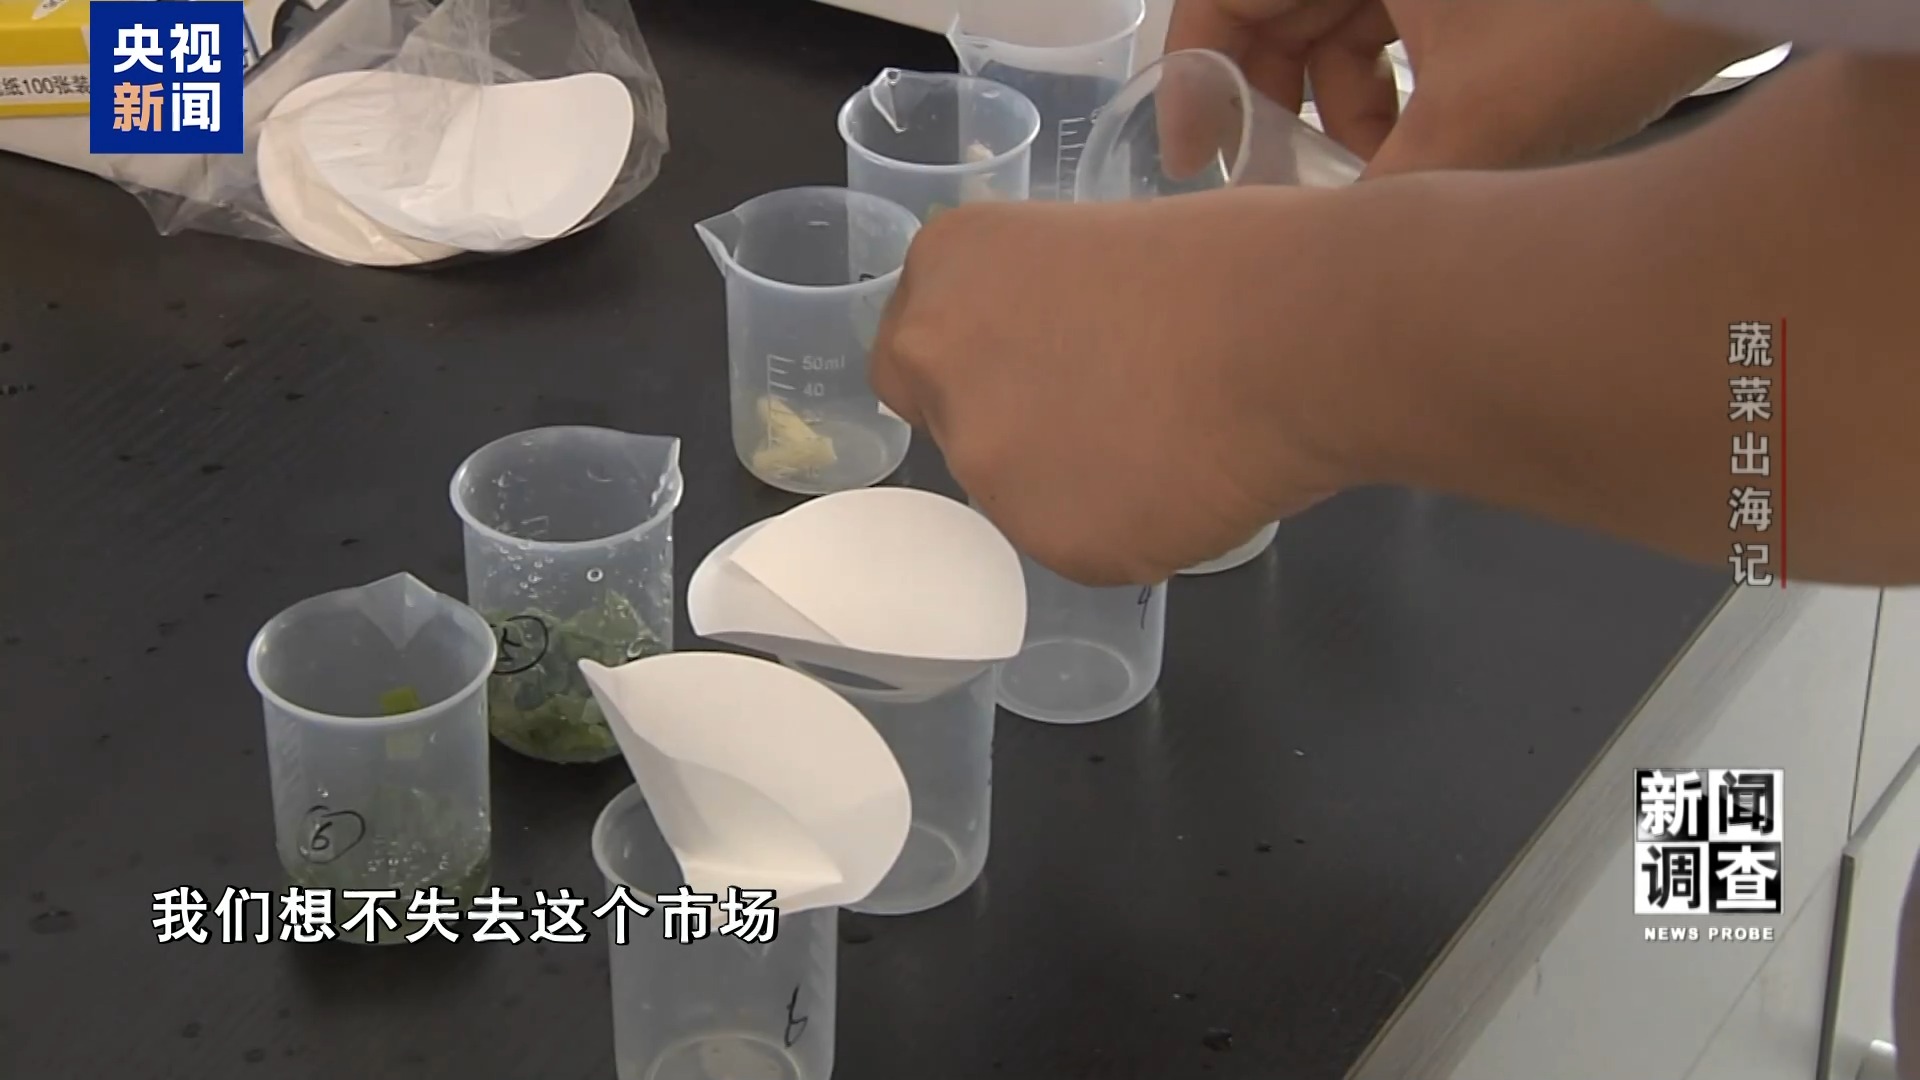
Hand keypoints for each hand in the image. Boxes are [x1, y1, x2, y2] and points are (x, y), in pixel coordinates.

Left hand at [867, 192, 1353, 586]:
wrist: (1297, 332)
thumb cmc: (1230, 259)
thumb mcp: (1097, 244)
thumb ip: (1039, 307)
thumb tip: (1056, 358)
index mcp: (948, 268)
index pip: (912, 351)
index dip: (977, 367)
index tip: (1039, 369)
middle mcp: (939, 363)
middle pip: (954, 425)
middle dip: (1019, 427)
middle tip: (1115, 410)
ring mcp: (987, 462)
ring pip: (1017, 494)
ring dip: (1077, 482)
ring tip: (1174, 440)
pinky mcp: (1048, 540)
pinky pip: (1080, 546)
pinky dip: (1131, 528)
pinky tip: (1191, 481)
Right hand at [1165, 0, 1764, 174]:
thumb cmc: (1605, 10)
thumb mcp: (1478, 123)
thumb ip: (1382, 208)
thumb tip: (1320, 290)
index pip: (1215, 1)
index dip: (1193, 86)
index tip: (1199, 164)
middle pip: (1278, 18)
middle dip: (1284, 111)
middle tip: (1293, 191)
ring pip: (1343, 25)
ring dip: (1352, 108)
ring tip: (1385, 178)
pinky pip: (1404, 18)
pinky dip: (1407, 82)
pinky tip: (1436, 145)